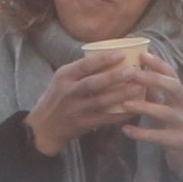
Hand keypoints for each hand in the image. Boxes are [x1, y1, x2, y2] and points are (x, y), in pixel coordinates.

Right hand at [25, 51, 142, 158]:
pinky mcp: (83, 124)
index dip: (103, 59)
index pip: (84, 65)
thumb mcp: (62, 79)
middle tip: (133, 71)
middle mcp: (69, 92)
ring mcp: (77, 109)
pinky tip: (134, 108)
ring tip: (139, 88)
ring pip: (102, 101)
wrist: (43, 127)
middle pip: (94, 83)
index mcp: (64, 76)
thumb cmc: (57, 98)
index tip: (122, 53)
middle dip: (114, 76)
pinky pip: (105, 118)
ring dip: (121, 94)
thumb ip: (81, 69)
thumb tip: (108, 55)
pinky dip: (120, 114)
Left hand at [124, 64, 182, 175]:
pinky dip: (142, 133)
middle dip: (154, 79)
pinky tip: (126, 130)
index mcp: (180, 95)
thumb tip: (134, 74)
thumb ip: (153, 93)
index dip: (158, 63)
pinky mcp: (180, 141)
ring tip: (125, 104)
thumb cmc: (172, 126)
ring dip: (145, 106)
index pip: (172, 74)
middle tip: (134, 74)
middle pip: (174, 87)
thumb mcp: (164, 107)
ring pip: (166, 112)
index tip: (143, 54)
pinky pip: (160, 137)